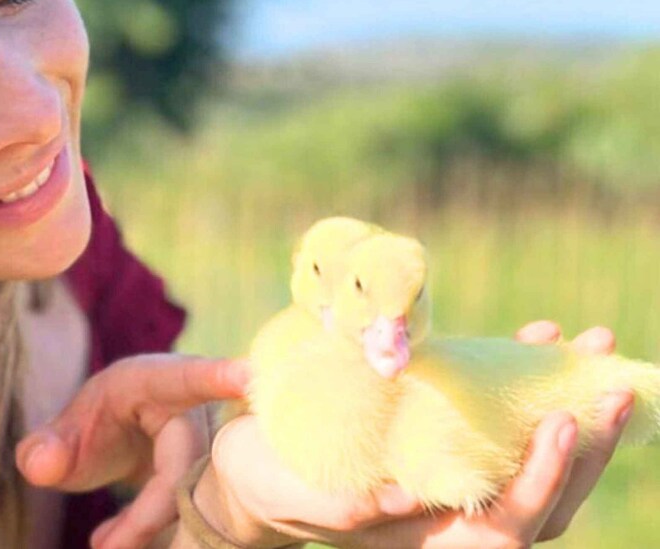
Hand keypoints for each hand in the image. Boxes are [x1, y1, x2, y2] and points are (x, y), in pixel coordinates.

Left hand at [15, 354, 247, 548]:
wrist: (130, 438)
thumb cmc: (101, 425)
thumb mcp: (65, 433)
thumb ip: (46, 447)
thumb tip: (39, 466)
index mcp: (156, 381)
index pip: (188, 379)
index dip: (218, 376)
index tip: (251, 374)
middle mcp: (198, 409)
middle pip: (189, 464)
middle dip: (149, 514)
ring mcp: (218, 445)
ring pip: (203, 497)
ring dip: (154, 531)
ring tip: (104, 542)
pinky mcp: (223, 478)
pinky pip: (205, 514)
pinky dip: (163, 537)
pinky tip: (118, 538)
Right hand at [184, 322, 632, 548]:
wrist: (251, 462)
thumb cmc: (263, 477)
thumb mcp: (286, 487)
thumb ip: (338, 501)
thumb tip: (397, 501)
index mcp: (416, 536)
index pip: (502, 528)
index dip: (540, 482)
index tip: (558, 422)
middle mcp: (446, 513)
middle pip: (542, 499)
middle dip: (585, 445)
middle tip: (610, 384)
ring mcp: (449, 475)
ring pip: (533, 457)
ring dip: (574, 406)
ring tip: (592, 342)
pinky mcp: (441, 438)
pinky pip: (504, 421)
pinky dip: (528, 381)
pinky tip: (535, 333)